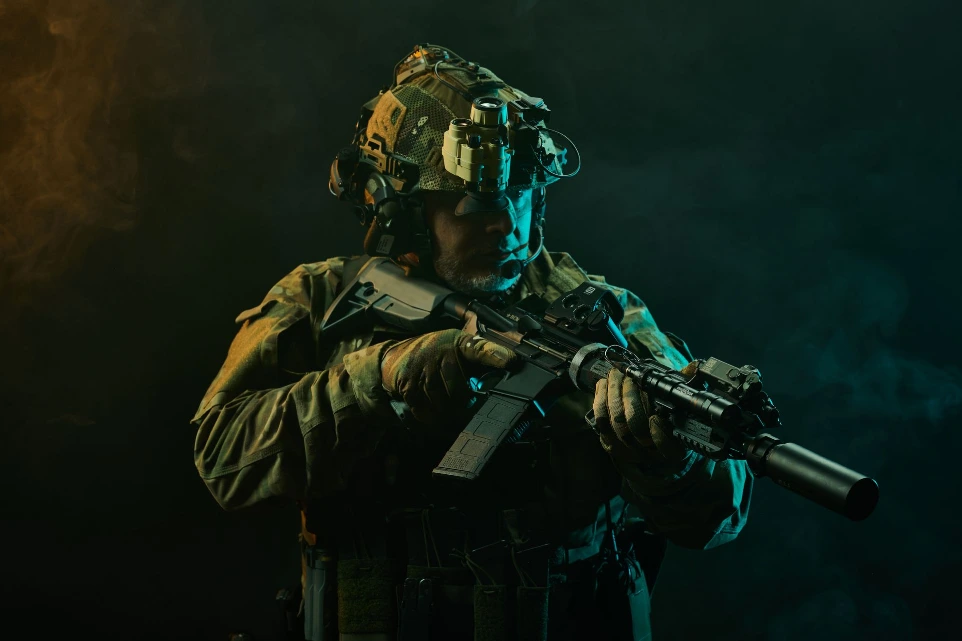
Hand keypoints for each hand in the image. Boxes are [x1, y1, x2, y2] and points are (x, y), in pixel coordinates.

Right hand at [380, 329, 516, 424]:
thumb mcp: (456, 350)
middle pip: (459, 390)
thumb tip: (505, 375)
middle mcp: (440, 351)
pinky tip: (435, 415)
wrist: (394, 356)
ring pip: (442, 403)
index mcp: (459, 343)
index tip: (510, 362)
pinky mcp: (407, 383)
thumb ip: (478, 362)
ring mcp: (422, 367)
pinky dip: (430, 417)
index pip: (479, 348)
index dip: (495, 355)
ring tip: (451, 414)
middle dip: (463, 405)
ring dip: (447, 414)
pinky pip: (424, 409)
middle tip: (466, 410)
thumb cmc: (434, 355)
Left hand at [592, 362, 699, 469]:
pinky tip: (606, 383)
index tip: (656, 416)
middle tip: (631, 378)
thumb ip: (684, 388)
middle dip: (631, 397)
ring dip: (615, 392)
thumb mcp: (680, 406)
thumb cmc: (666, 418)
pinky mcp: (608, 442)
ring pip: (616, 420)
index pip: (668, 448)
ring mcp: (627, 449)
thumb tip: (694, 366)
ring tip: (619, 375)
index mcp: (674, 449)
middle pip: (636, 427)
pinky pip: (600, 419)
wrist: (646, 441)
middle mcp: (649, 454)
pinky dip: (602, 397)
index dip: (660, 435)